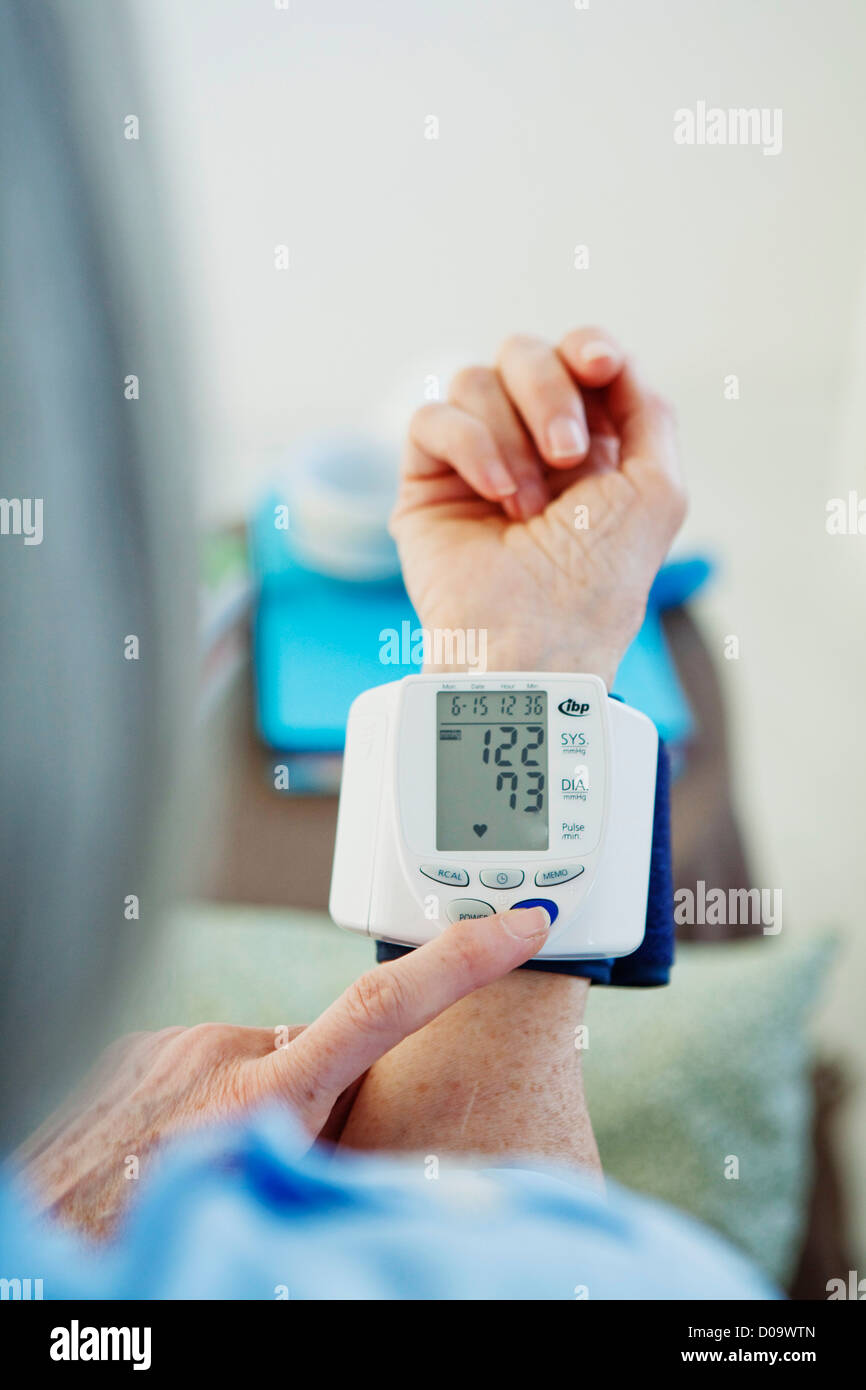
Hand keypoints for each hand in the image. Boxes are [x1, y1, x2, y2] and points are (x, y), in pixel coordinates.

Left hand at [15, 906, 549, 1236]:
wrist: (31, 1231)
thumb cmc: (140, 1234)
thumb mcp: (265, 1199)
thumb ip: (326, 1149)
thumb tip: (365, 1128)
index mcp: (265, 1099)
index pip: (386, 1007)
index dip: (462, 959)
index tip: (521, 921)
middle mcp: (221, 1055)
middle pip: (317, 1055)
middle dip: (322, 1093)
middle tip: (286, 1157)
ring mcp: (174, 1044)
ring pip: (258, 1063)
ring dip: (255, 1104)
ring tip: (208, 1164)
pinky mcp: (140, 1046)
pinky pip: (206, 1065)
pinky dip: (207, 1099)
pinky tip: (171, 1147)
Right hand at [392, 327, 685, 683]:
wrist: (536, 638)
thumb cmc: (599, 580)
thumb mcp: (658, 489)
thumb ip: (648, 411)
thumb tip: (613, 361)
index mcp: (589, 446)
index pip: (578, 359)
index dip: (587, 348)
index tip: (600, 365)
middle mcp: (529, 445)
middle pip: (524, 354)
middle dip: (550, 393)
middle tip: (565, 458)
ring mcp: (474, 460)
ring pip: (476, 379)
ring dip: (511, 436)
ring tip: (524, 505)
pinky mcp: (427, 480)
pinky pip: (432, 417)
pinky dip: (469, 447)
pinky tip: (493, 496)